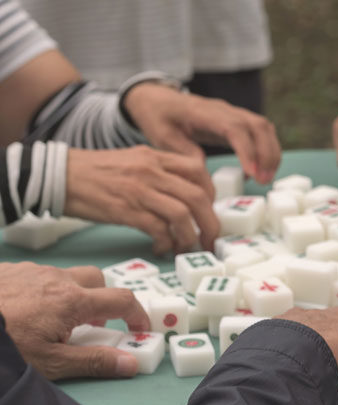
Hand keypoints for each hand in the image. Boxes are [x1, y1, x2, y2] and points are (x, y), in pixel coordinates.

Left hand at [0, 262, 149, 379]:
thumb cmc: (4, 346)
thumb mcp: (51, 363)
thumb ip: (94, 361)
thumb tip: (130, 363)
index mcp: (73, 301)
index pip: (122, 299)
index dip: (138, 314)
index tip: (140, 330)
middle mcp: (57, 279)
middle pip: (97, 280)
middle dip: (104, 299)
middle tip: (95, 324)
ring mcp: (32, 272)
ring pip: (66, 277)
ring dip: (72, 296)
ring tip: (54, 323)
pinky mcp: (9, 271)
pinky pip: (38, 277)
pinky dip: (44, 292)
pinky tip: (26, 312)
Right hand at [66, 146, 219, 254]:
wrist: (58, 175)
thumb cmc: (95, 172)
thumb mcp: (133, 161)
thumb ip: (160, 173)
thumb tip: (184, 196)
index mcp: (155, 157)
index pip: (199, 171)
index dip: (211, 194)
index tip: (209, 211)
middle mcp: (152, 171)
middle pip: (198, 197)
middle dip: (210, 223)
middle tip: (211, 239)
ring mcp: (139, 190)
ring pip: (183, 215)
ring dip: (190, 237)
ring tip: (186, 247)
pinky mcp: (125, 210)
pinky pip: (158, 229)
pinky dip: (166, 242)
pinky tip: (162, 248)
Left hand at [124, 83, 280, 182]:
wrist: (158, 100)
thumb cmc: (160, 117)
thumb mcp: (164, 137)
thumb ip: (185, 153)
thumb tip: (205, 172)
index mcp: (204, 112)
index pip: (234, 128)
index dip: (247, 150)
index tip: (251, 173)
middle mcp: (225, 110)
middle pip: (258, 126)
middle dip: (267, 154)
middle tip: (264, 181)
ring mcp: (234, 113)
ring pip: (265, 128)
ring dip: (271, 153)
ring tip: (266, 178)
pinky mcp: (238, 121)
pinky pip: (262, 132)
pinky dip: (267, 151)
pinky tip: (258, 170)